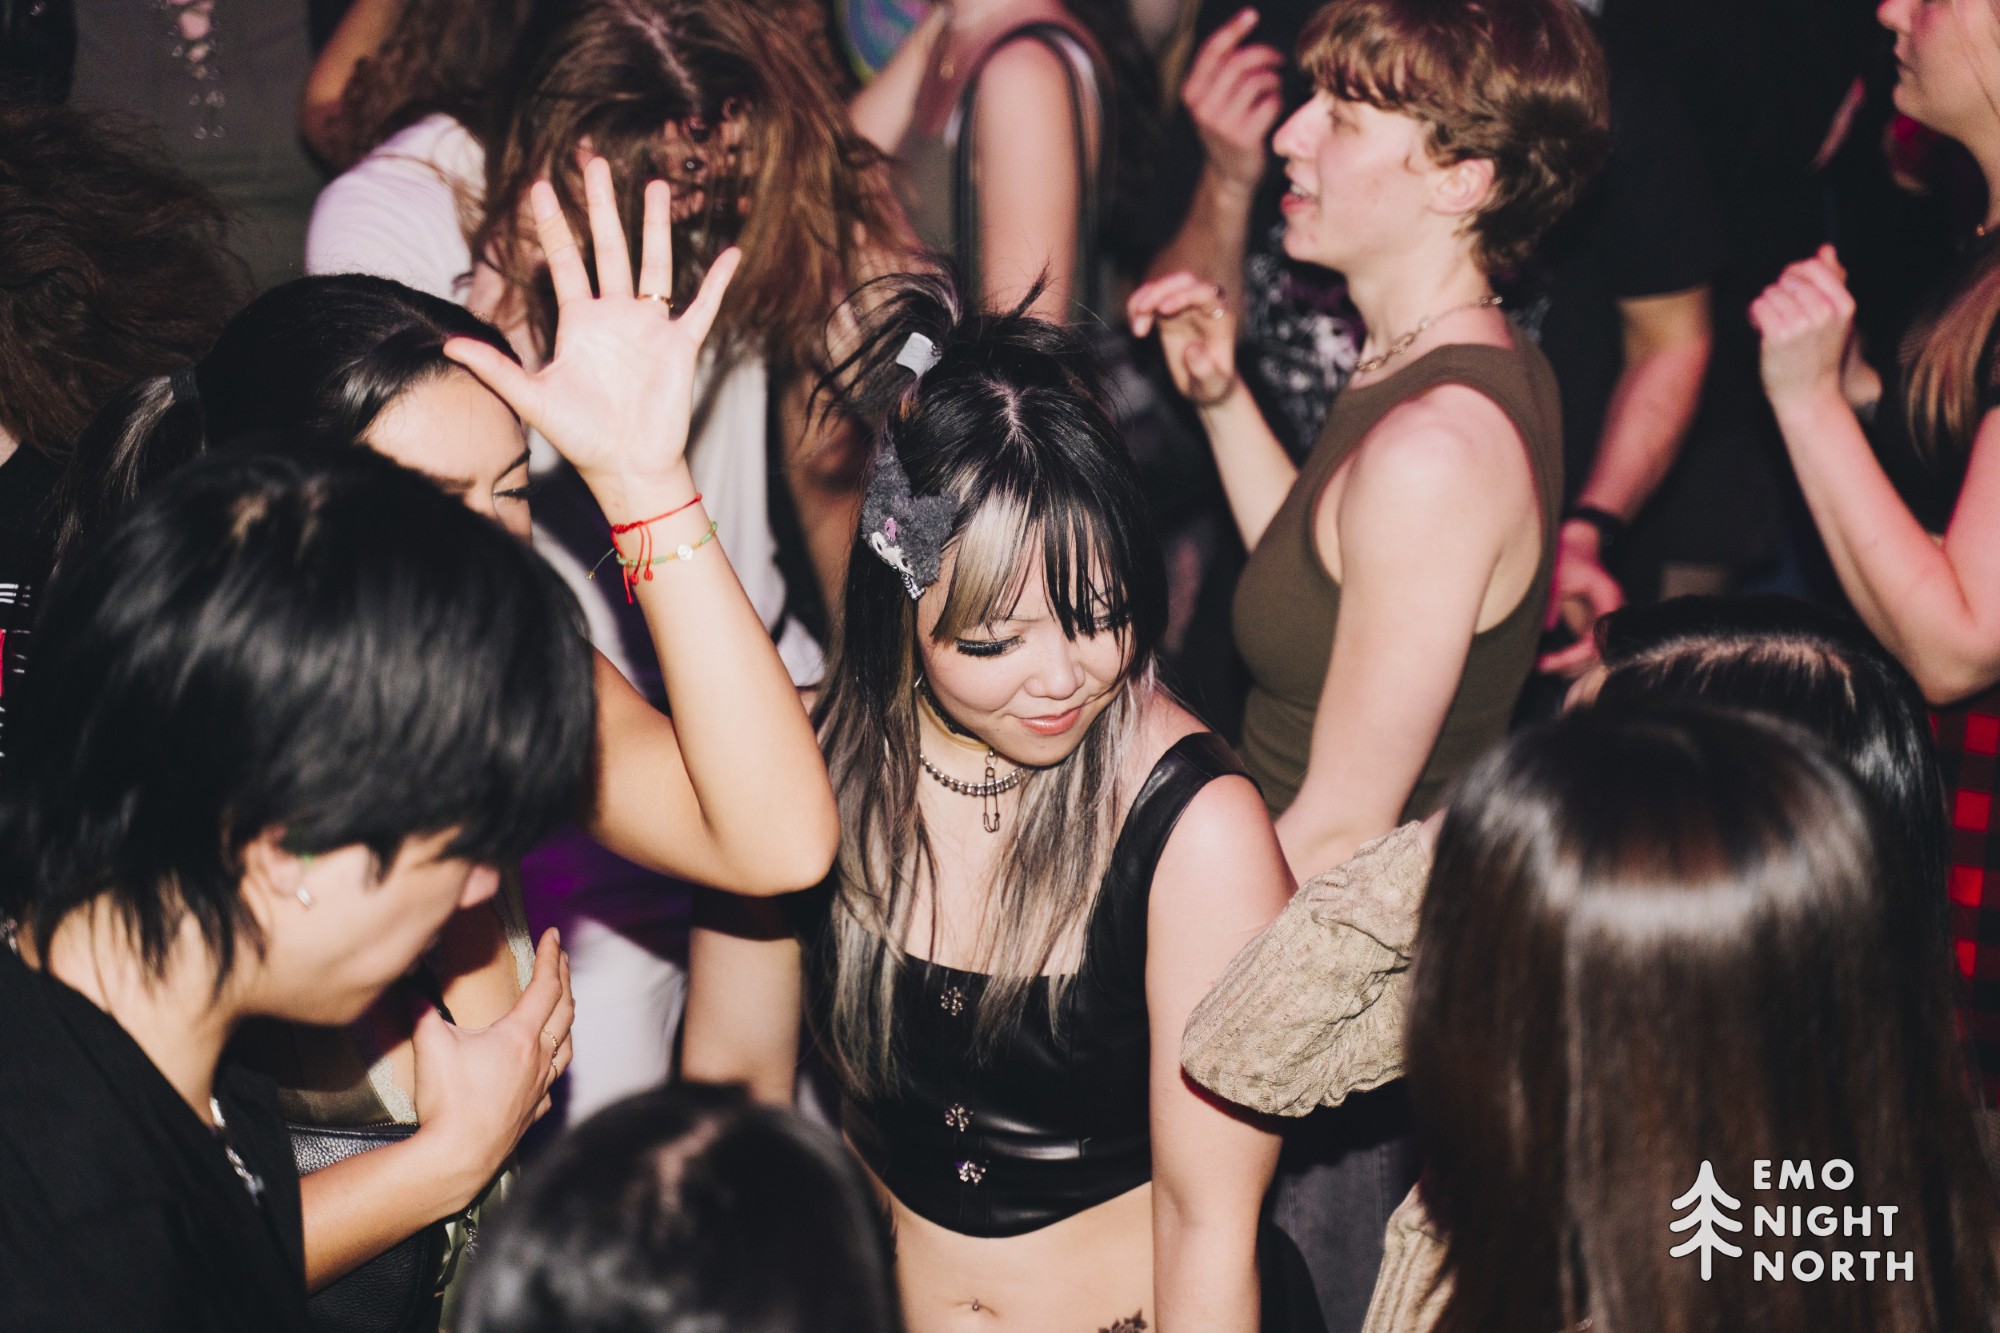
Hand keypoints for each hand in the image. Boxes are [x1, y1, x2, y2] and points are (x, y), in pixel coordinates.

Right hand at [410, 928, 572, 1201]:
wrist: (456, 1157)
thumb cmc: (448, 1101)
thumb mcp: (430, 1044)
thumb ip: (420, 1008)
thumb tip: (407, 980)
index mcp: (520, 1036)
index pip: (545, 986)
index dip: (550, 956)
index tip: (553, 935)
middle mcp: (539, 1058)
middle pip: (563, 1010)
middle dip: (564, 978)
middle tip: (561, 958)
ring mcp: (540, 1087)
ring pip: (566, 1045)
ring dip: (567, 1019)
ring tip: (564, 1006)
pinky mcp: (534, 1112)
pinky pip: (553, 1082)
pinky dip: (555, 1063)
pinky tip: (549, 1066)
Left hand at [444, 157, 740, 492]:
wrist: (627, 467)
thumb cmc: (582, 437)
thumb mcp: (533, 399)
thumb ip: (495, 368)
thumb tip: (447, 344)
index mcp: (579, 323)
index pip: (563, 261)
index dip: (551, 225)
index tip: (539, 186)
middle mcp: (614, 316)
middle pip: (608, 248)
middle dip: (601, 206)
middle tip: (594, 162)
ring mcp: (650, 328)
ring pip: (654, 264)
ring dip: (654, 226)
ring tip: (655, 186)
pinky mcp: (680, 345)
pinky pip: (704, 306)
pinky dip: (719, 281)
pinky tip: (732, 253)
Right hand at [1129, 271, 1238, 405]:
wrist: (1204, 385)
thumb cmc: (1212, 385)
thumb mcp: (1212, 385)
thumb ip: (1205, 370)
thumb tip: (1192, 350)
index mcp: (1220, 318)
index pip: (1206, 293)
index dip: (1184, 295)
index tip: (1162, 310)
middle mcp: (1204, 306)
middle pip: (1184, 280)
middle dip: (1160, 290)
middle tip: (1141, 311)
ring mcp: (1185, 306)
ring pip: (1164, 285)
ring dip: (1144, 298)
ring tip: (1137, 330)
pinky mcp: (1169, 311)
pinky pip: (1151, 297)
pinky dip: (1138, 306)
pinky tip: (1137, 328)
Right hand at [1182, 10, 1283, 192]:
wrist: (1229, 176)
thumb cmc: (1227, 128)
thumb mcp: (1211, 100)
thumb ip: (1219, 71)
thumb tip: (1242, 30)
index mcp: (1191, 92)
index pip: (1212, 50)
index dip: (1233, 28)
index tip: (1251, 14)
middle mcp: (1202, 107)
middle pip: (1240, 62)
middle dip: (1265, 54)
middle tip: (1278, 59)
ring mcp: (1221, 124)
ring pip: (1258, 81)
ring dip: (1274, 79)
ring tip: (1274, 87)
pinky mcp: (1243, 137)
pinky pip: (1271, 103)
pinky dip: (1278, 100)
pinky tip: (1274, 108)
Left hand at [1537, 521, 1624, 674]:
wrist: (1578, 539)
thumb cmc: (1569, 553)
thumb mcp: (1556, 575)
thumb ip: (1552, 600)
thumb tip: (1546, 629)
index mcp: (1608, 600)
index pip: (1596, 640)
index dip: (1573, 656)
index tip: (1550, 660)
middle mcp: (1612, 611)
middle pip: (1597, 652)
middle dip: (1570, 664)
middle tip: (1540, 665)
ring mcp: (1605, 616)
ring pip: (1593, 652)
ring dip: (1570, 662)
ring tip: (1542, 664)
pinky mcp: (1596, 618)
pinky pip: (1587, 643)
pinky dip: (1571, 654)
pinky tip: (1550, 657)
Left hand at [1750, 245, 1855, 410]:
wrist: (1809, 393)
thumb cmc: (1819, 353)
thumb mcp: (1835, 317)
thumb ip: (1832, 280)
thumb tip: (1826, 249)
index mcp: (1843, 304)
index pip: (1812, 266)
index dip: (1794, 276)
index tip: (1791, 292)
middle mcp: (1825, 312)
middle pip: (1788, 279)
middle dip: (1779, 293)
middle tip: (1781, 313)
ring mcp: (1802, 325)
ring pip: (1771, 292)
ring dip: (1766, 305)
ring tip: (1773, 323)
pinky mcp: (1778, 336)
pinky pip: (1758, 307)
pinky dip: (1755, 315)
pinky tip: (1762, 328)